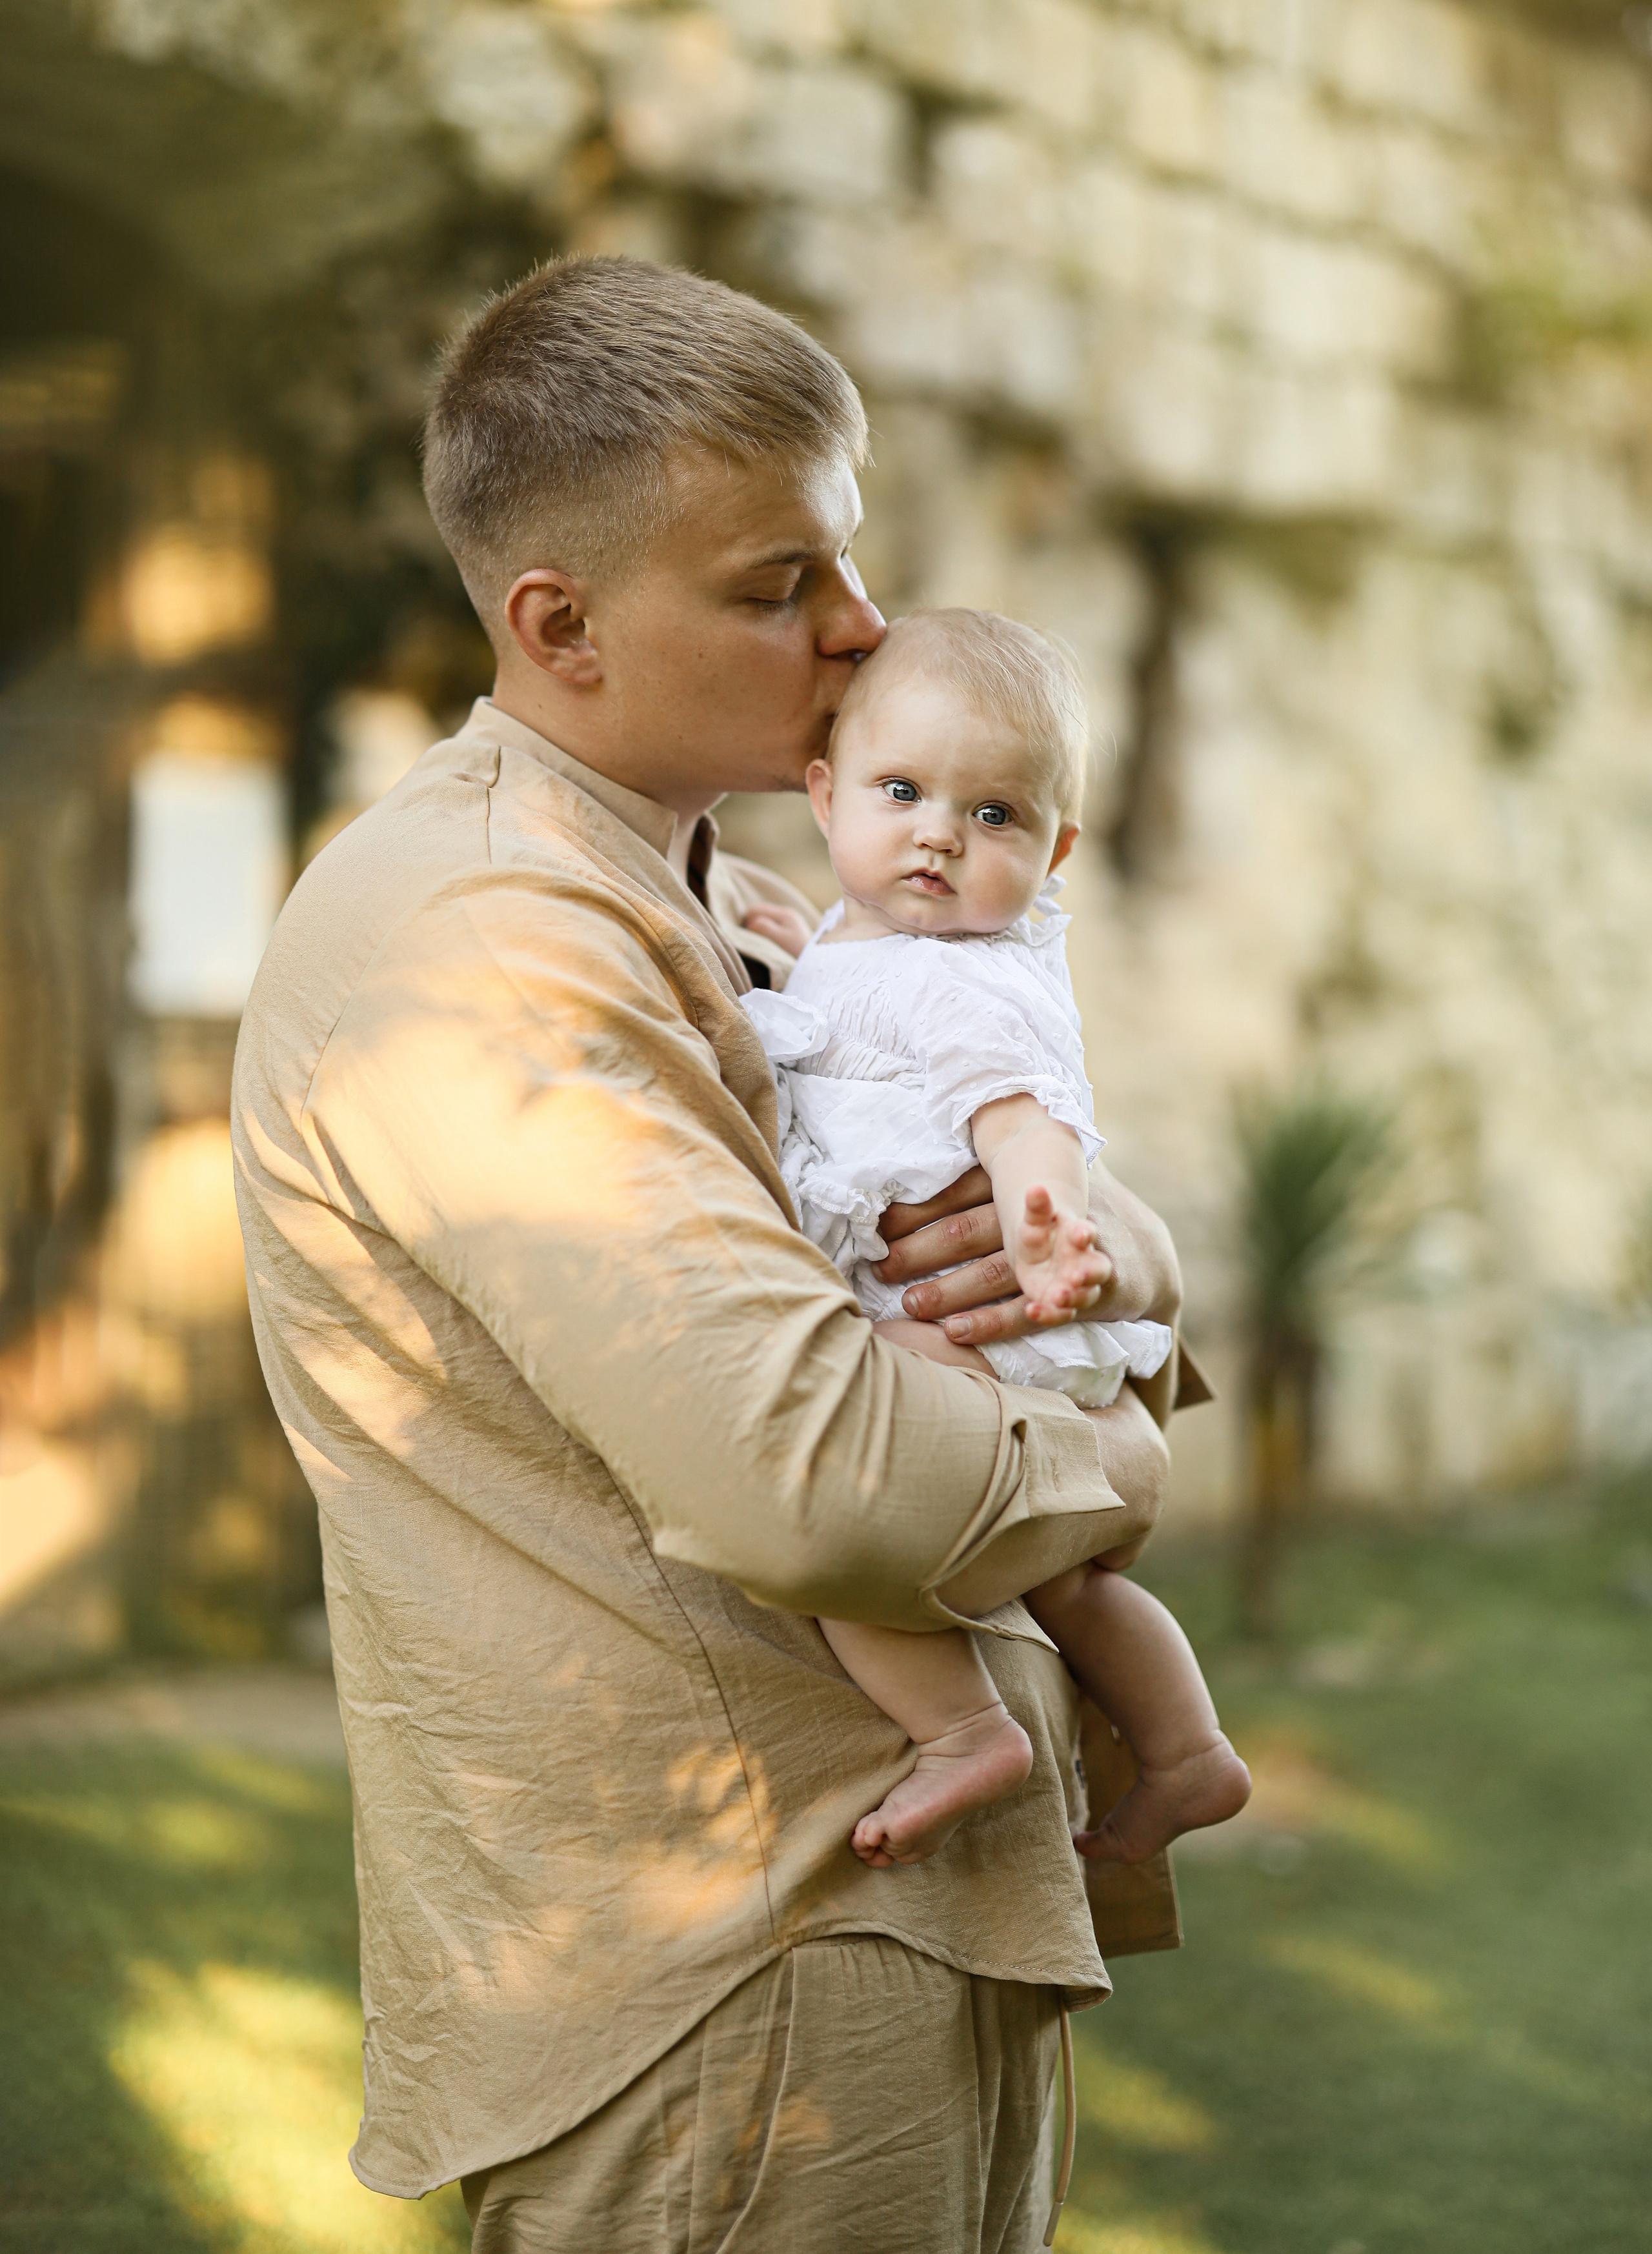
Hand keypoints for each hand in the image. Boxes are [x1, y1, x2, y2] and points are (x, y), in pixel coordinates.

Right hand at [742, 903, 814, 957]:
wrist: (818, 962)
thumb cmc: (798, 952)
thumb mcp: (780, 939)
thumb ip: (764, 928)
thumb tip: (750, 923)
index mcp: (784, 913)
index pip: (756, 910)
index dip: (747, 922)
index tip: (747, 937)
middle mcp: (787, 913)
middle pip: (760, 912)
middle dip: (752, 924)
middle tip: (751, 940)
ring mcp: (789, 921)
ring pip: (765, 919)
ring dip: (758, 928)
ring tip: (758, 942)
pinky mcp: (790, 930)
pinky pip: (771, 926)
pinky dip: (765, 932)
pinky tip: (767, 943)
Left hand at [874, 1163, 1180, 1348]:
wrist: (1142, 1251)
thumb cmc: (1072, 1209)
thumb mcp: (1041, 1171)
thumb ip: (995, 1161)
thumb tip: (944, 1130)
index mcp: (1023, 1179)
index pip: (959, 1189)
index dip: (914, 1207)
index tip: (874, 1224)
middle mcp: (1040, 1213)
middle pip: (970, 1228)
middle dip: (921, 1249)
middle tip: (879, 1266)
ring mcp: (1063, 1252)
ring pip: (998, 1269)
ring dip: (952, 1288)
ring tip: (911, 1303)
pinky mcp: (1079, 1288)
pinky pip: (1030, 1307)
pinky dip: (993, 1321)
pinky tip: (956, 1331)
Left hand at [1013, 1186, 1109, 1321]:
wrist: (1046, 1249)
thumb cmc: (1044, 1229)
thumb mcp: (1038, 1217)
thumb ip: (1037, 1206)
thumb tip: (1035, 1188)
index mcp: (1078, 1234)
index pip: (1086, 1232)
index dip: (1084, 1232)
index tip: (1081, 1233)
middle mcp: (1082, 1261)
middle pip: (1096, 1269)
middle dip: (1088, 1272)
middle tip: (1075, 1276)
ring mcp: (1074, 1285)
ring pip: (1083, 1295)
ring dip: (1073, 1297)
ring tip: (1058, 1297)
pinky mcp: (1059, 1303)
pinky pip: (1060, 1313)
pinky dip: (1048, 1314)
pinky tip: (1032, 1310)